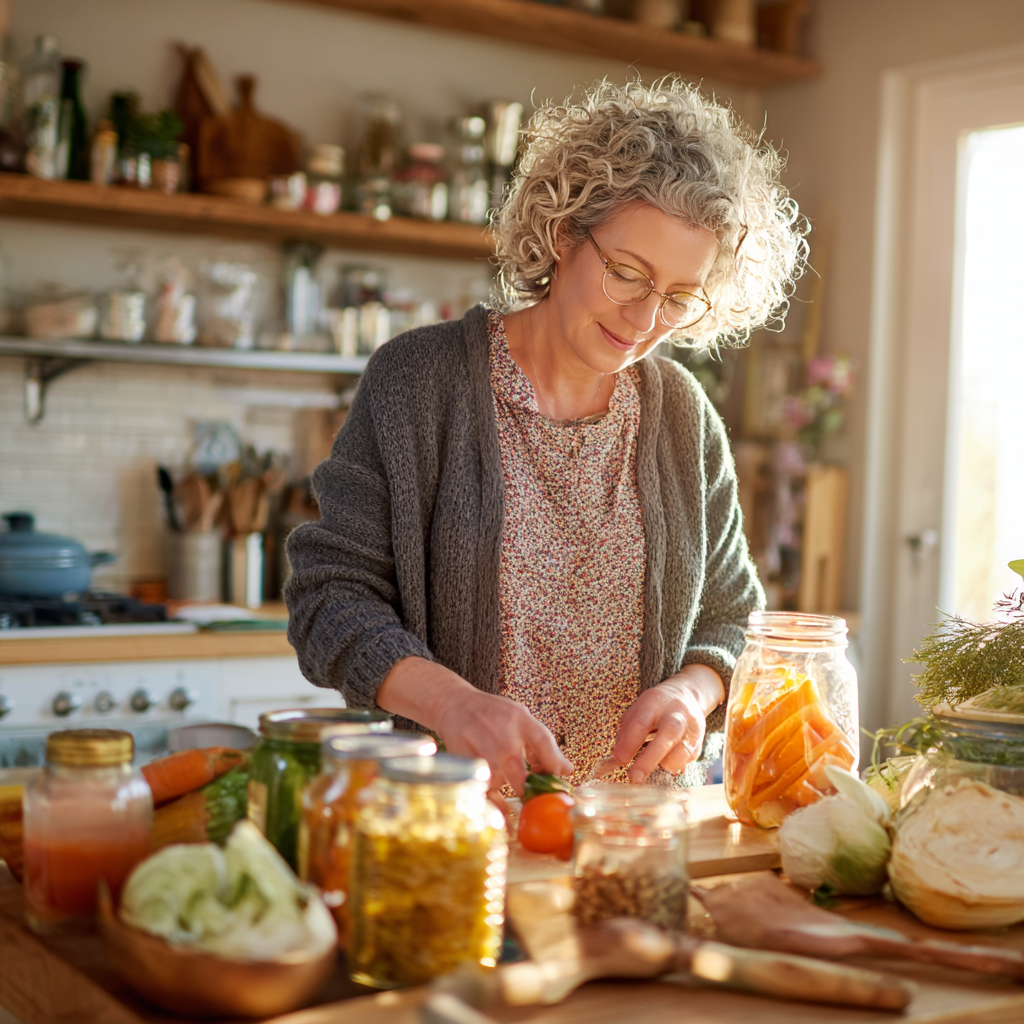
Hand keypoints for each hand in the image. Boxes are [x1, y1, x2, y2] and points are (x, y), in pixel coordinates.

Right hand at [376, 656, 571, 795]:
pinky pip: (482, 790)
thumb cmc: (493, 714)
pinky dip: (493, 805)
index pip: (544, 743)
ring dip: (507, 790)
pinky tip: (503, 814)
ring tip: (510, 785)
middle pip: (520, 773)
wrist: (455, 704)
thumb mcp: (521, 717)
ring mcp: (481, 749)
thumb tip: (567, 771)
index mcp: (520, 719)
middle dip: (530, 791)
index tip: (560, 780)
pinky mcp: (465, 762)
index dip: (555, 766)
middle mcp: (501, 735)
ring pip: (500, 784)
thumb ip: (542, 743)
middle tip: (537, 798)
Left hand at [611, 665, 724, 782]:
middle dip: (650, 758)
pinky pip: (688, 760)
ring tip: (654, 765)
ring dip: (665, 764)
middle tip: (635, 777)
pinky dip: (674, 766)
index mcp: (655, 702)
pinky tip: (666, 762)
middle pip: (668, 734)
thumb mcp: (637, 711)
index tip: (620, 760)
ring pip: (683, 751)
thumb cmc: (655, 708)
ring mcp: (692, 727)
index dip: (630, 742)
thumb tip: (616, 760)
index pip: (642, 722)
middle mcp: (677, 713)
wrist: (686, 696)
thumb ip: (626, 733)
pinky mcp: (699, 743)